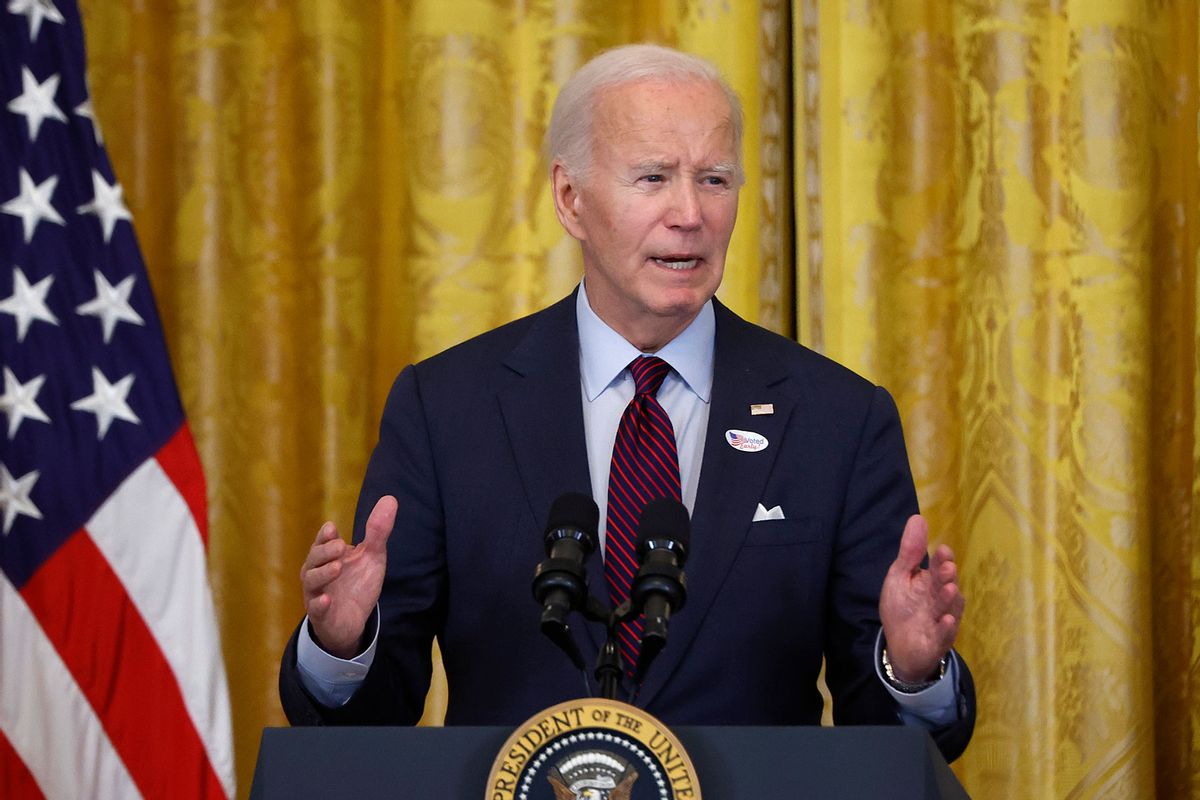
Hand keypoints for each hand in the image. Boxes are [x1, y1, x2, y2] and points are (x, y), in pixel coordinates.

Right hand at [300, 496, 396, 658]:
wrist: (352, 620)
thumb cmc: (357, 583)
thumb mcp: (372, 556)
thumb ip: (378, 531)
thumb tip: (391, 498)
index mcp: (327, 556)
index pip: (321, 541)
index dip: (325, 535)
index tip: (333, 528)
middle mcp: (317, 572)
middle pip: (314, 558)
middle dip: (325, 551)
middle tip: (340, 545)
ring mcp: (316, 594)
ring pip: (311, 581)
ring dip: (323, 574)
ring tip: (337, 567)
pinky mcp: (321, 616)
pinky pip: (316, 610)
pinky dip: (319, 604)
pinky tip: (326, 600)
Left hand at [878, 514, 964, 682]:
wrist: (901, 644)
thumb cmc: (902, 607)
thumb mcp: (900, 576)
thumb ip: (910, 551)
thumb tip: (918, 517)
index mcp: (931, 582)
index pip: (939, 568)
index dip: (942, 560)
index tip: (943, 550)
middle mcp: (941, 599)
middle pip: (945, 587)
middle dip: (947, 578)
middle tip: (947, 568)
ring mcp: (941, 620)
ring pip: (948, 609)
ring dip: (948, 600)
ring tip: (950, 589)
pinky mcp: (937, 641)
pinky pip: (943, 634)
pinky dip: (945, 628)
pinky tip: (944, 620)